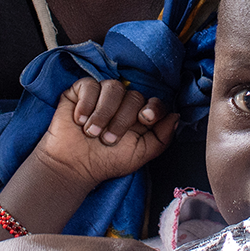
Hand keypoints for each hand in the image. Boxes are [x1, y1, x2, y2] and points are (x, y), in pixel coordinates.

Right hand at [37, 78, 178, 190]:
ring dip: (103, 113)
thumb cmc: (106, 162)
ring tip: (91, 132)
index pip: (154, 102)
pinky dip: (86, 103)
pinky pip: (89, 85)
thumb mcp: (140, 155)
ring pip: (113, 87)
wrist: (73, 166)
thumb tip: (176, 116)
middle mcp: (123, 103)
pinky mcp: (80, 92)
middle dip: (121, 119)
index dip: (153, 107)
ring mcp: (102, 96)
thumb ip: (161, 138)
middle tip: (107, 139)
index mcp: (139, 117)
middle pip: (134, 95)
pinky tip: (80, 120)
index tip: (144, 119)